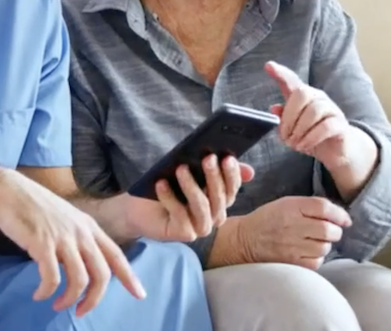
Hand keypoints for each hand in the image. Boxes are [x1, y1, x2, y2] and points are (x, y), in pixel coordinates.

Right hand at [0, 170, 145, 316]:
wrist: (10, 190)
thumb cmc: (35, 207)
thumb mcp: (66, 219)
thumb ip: (77, 239)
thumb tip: (82, 266)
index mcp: (89, 227)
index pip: (117, 255)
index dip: (130, 277)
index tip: (140, 294)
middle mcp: (81, 232)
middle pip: (102, 274)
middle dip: (93, 299)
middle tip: (80, 311)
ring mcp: (63, 237)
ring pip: (79, 280)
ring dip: (69, 299)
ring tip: (56, 304)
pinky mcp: (42, 243)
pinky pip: (52, 278)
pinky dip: (46, 292)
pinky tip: (39, 294)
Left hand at [126, 154, 254, 241]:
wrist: (140, 207)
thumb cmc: (169, 186)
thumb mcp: (190, 172)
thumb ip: (215, 168)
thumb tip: (249, 171)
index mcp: (220, 200)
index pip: (232, 188)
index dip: (232, 174)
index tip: (227, 157)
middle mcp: (214, 216)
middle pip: (220, 197)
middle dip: (214, 176)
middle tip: (207, 158)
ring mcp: (200, 227)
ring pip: (202, 206)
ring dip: (191, 186)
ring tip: (181, 168)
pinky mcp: (184, 233)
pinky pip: (180, 214)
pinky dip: (169, 197)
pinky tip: (161, 184)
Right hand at [237, 196, 351, 268]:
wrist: (245, 240)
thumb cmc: (268, 220)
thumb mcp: (285, 204)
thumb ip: (310, 206)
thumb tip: (339, 216)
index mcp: (291, 207)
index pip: (324, 208)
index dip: (340, 214)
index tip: (345, 220)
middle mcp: (293, 225)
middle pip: (329, 230)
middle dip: (334, 231)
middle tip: (328, 232)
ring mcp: (292, 246)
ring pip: (325, 247)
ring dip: (324, 245)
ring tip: (312, 242)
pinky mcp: (291, 263)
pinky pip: (317, 262)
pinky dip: (316, 257)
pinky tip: (307, 252)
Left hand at [264, 60, 355, 168]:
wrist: (338, 151)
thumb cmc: (312, 135)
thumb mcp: (293, 129)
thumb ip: (283, 118)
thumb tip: (274, 109)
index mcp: (304, 97)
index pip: (292, 80)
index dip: (280, 73)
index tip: (268, 66)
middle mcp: (318, 98)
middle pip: (302, 93)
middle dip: (289, 116)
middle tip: (285, 136)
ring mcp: (331, 109)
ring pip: (313, 111)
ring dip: (299, 130)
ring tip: (294, 144)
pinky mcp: (341, 124)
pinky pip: (325, 127)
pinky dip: (311, 138)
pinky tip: (304, 146)